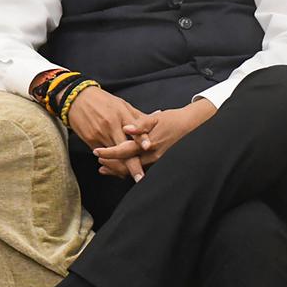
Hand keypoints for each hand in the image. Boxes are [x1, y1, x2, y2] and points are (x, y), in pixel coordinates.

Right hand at [66, 87, 146, 181]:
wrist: (76, 99)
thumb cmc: (102, 100)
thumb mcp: (121, 104)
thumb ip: (138, 116)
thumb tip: (158, 115)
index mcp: (120, 114)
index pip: (133, 128)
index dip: (141, 138)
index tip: (148, 147)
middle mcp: (110, 125)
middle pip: (123, 148)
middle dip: (132, 165)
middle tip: (141, 177)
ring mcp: (99, 134)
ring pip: (113, 156)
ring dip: (122, 168)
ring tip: (133, 176)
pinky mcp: (91, 140)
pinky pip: (103, 156)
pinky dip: (111, 163)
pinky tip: (117, 168)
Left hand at [92, 99, 216, 177]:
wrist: (190, 126)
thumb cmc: (171, 120)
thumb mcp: (155, 118)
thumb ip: (140, 124)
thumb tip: (127, 128)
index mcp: (149, 144)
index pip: (124, 151)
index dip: (109, 152)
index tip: (96, 151)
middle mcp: (152, 156)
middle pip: (126, 165)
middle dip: (111, 164)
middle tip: (98, 161)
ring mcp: (155, 160)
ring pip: (132, 168)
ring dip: (118, 167)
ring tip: (104, 167)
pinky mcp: (157, 160)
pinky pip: (139, 167)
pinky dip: (128, 167)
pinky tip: (119, 166)